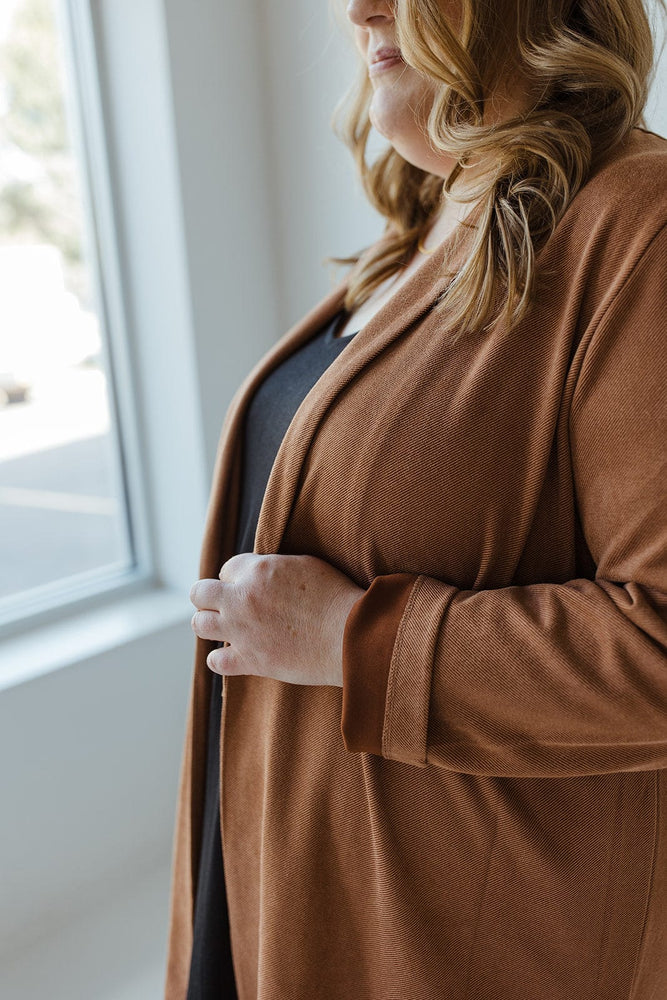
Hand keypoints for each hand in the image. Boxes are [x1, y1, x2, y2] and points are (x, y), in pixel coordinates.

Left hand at [190, 553, 364, 686]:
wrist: (350, 635)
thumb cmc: (335, 597)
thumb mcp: (304, 564)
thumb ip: (272, 567)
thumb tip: (260, 573)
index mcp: (256, 570)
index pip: (226, 569)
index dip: (236, 578)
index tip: (248, 587)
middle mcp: (242, 598)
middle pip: (199, 592)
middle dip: (209, 596)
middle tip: (225, 604)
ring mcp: (241, 631)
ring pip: (200, 624)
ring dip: (209, 624)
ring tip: (226, 627)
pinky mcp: (249, 661)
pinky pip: (215, 661)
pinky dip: (220, 659)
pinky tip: (233, 655)